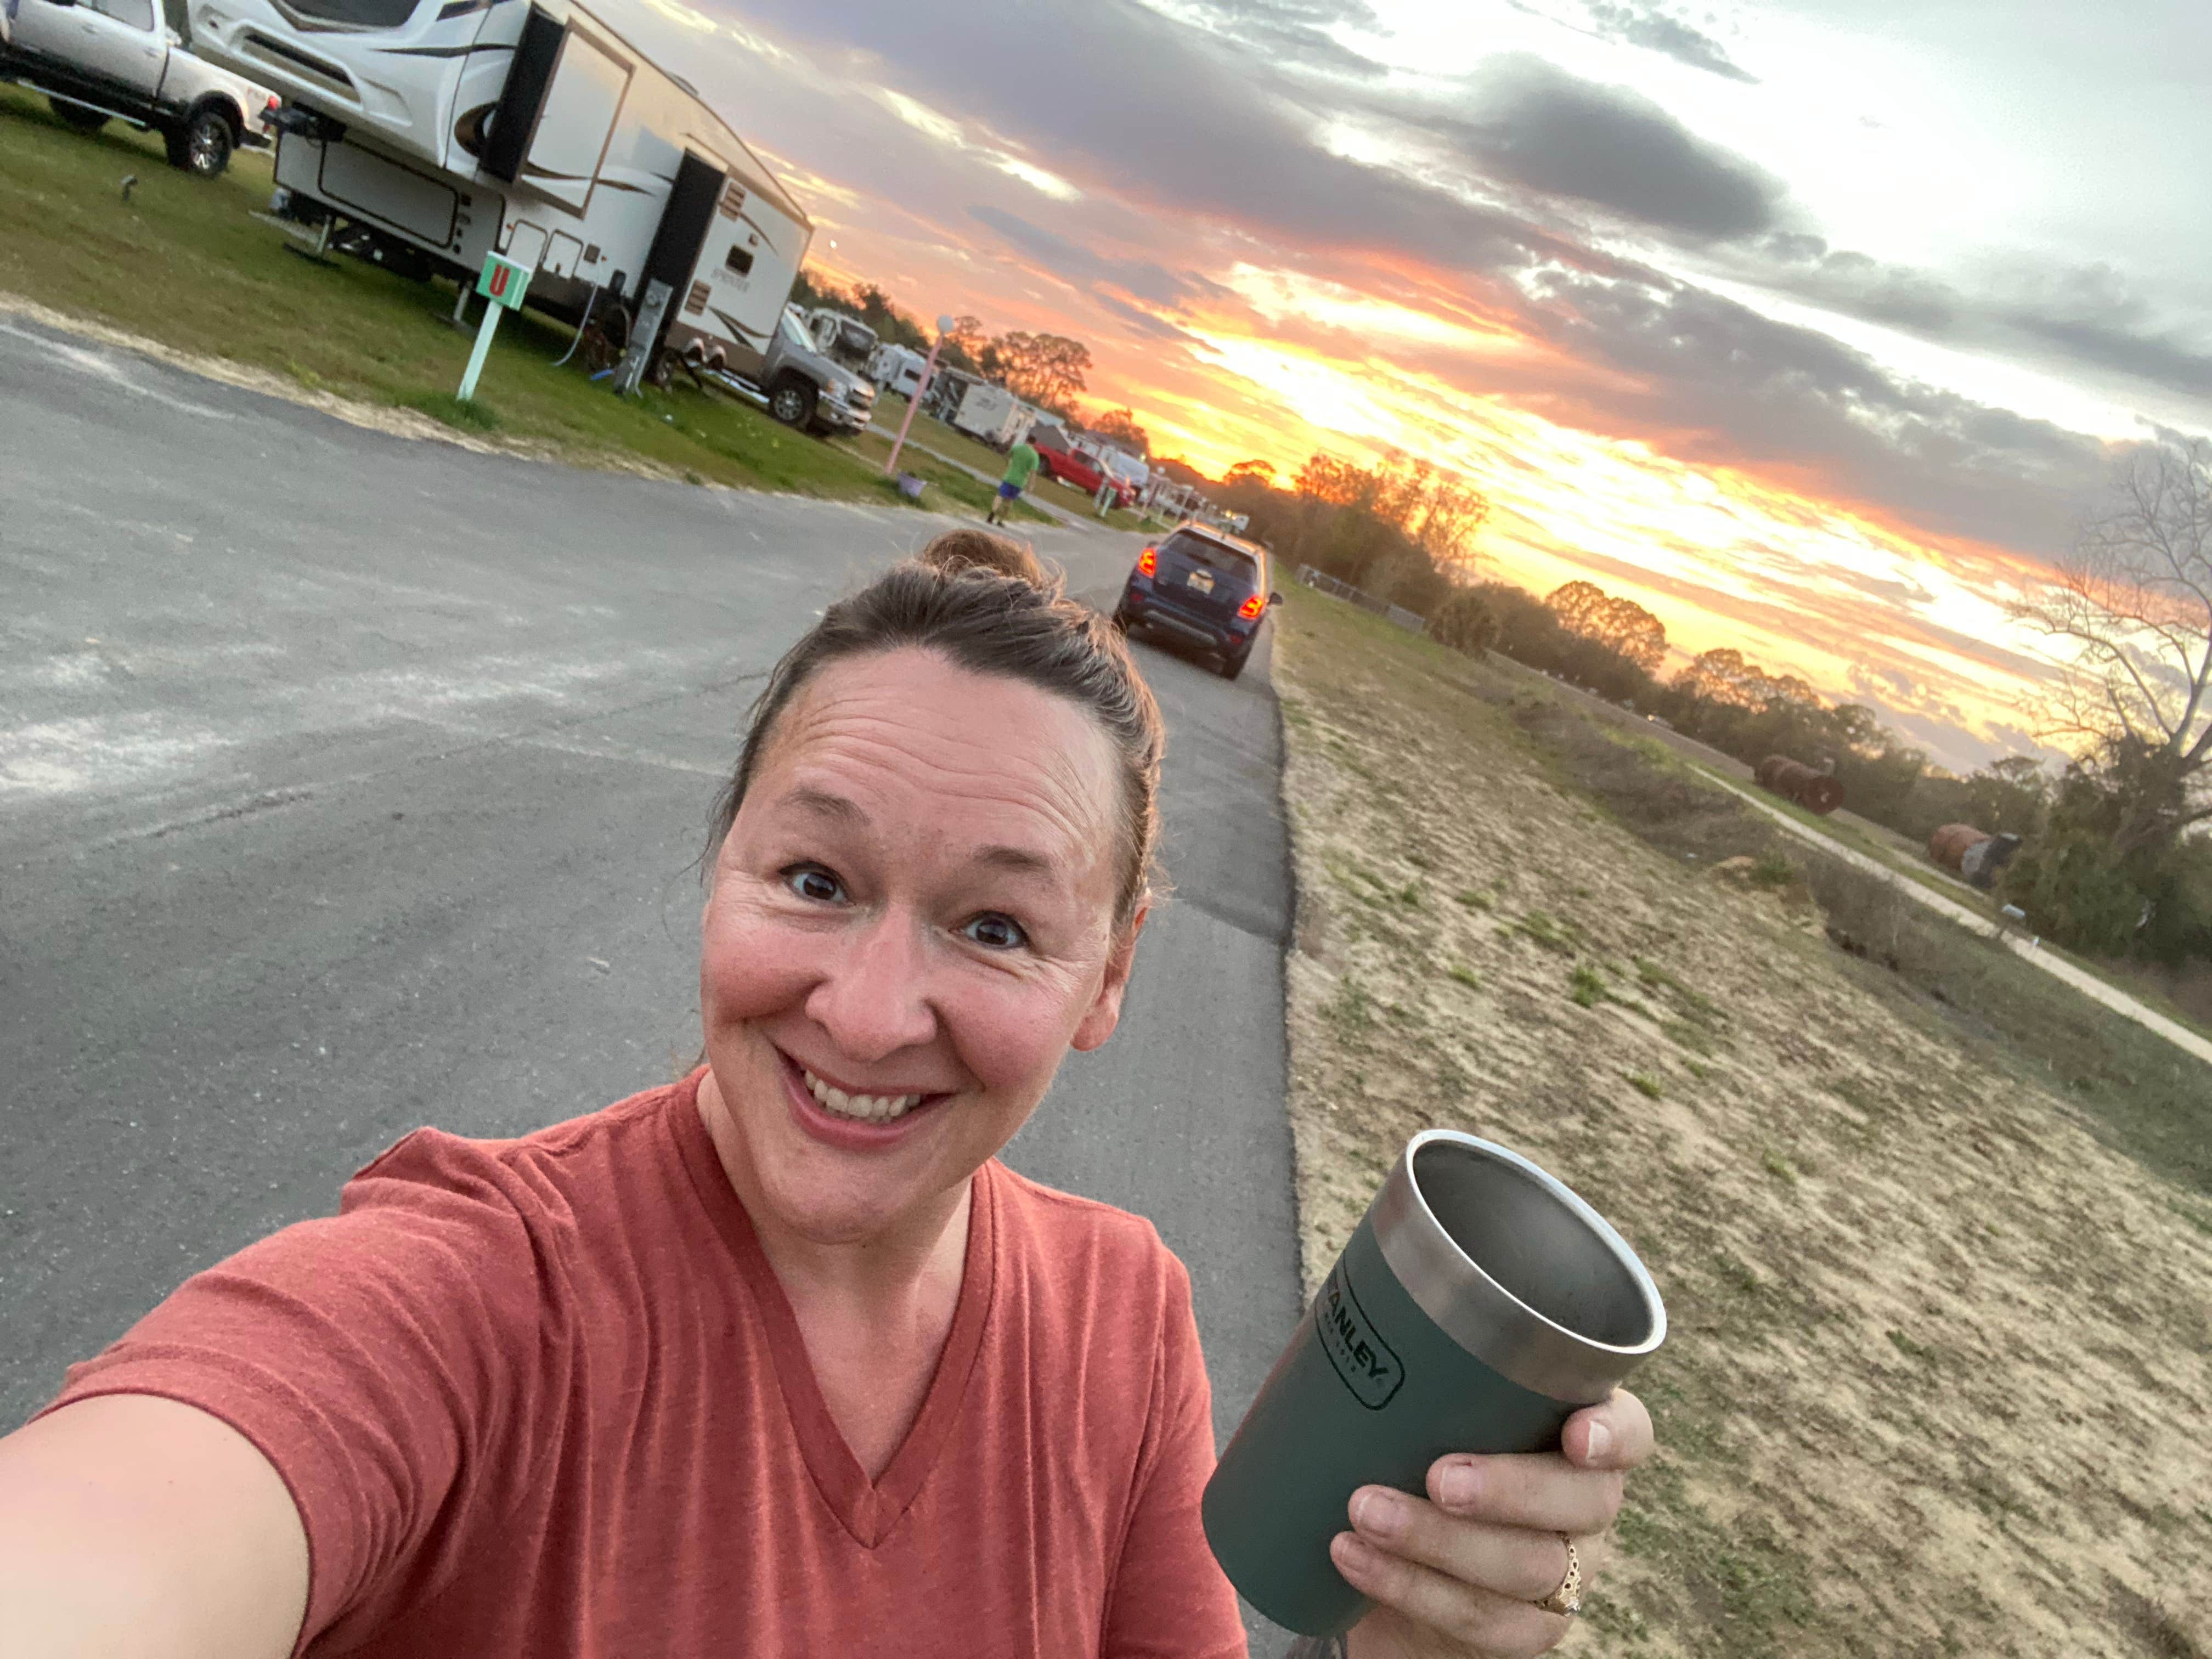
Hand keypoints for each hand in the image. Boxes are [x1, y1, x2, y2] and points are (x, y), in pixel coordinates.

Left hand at [1332, 1390, 1652, 1658]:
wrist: (1396, 1569)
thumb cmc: (1414, 1461)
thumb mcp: (1428, 1414)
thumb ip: (1421, 1375)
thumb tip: (1357, 1307)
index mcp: (1577, 1437)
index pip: (1629, 1430)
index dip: (1614, 1434)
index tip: (1576, 1434)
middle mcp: (1585, 1507)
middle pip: (1583, 1501)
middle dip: (1508, 1489)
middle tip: (1436, 1476)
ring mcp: (1563, 1575)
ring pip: (1529, 1566)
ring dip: (1439, 1541)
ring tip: (1364, 1512)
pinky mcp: (1524, 1631)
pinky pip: (1481, 1620)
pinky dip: (1410, 1587)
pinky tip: (1353, 1558)